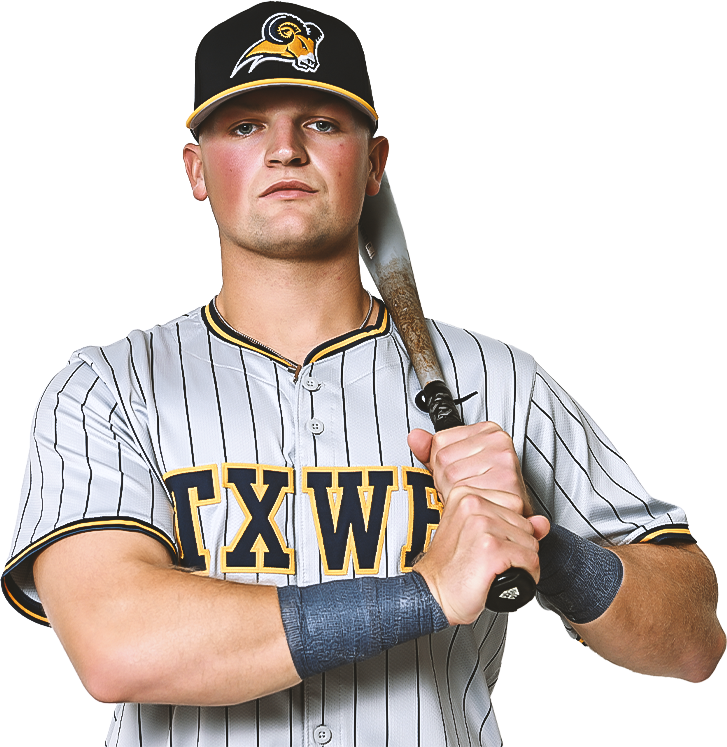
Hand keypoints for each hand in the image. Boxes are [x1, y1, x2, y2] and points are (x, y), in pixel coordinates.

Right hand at [408, 423, 549, 624]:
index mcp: (466, 494)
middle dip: (517, 545)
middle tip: (493, 558)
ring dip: (522, 561)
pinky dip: (526, 574)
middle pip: (525, 523)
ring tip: (498, 567)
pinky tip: (504, 576)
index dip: (512, 527)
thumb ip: (512, 523)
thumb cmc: (450, 567)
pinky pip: (530, 560)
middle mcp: (473, 504)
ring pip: (530, 543)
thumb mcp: (477, 534)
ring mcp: (482, 525)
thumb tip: (542, 523)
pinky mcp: (492, 549)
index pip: (515, 502)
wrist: (432, 593)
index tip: (495, 540)